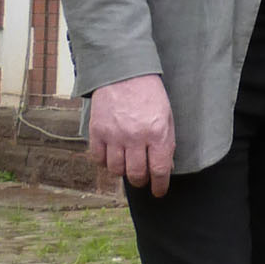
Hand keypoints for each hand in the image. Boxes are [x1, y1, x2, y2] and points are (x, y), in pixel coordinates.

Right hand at [89, 74, 175, 195]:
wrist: (124, 72)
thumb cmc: (149, 94)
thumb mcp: (167, 116)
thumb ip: (166, 142)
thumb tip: (165, 168)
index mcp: (158, 132)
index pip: (159, 170)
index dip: (160, 186)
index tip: (159, 191)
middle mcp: (135, 137)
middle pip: (136, 174)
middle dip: (141, 182)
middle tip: (142, 180)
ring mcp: (114, 135)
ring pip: (116, 170)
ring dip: (123, 171)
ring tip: (127, 164)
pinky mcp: (97, 131)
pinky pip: (99, 159)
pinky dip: (105, 162)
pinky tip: (112, 155)